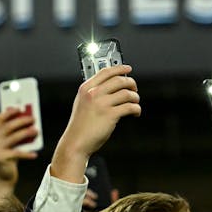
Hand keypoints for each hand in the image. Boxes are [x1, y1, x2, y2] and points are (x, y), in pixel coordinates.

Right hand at [0, 108, 39, 184]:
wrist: (3, 180)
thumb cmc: (10, 160)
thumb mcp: (11, 145)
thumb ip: (15, 134)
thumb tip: (29, 122)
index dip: (10, 112)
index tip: (20, 107)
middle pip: (8, 126)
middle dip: (22, 121)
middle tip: (33, 119)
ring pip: (14, 137)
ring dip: (27, 133)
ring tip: (37, 131)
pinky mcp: (2, 159)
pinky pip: (18, 153)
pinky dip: (27, 154)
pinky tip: (35, 154)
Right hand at [51, 65, 140, 182]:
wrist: (75, 143)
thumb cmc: (79, 127)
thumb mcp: (81, 104)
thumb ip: (93, 93)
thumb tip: (112, 87)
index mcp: (86, 88)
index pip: (105, 72)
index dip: (119, 68)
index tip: (127, 69)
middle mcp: (93, 93)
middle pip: (119, 80)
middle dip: (130, 83)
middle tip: (134, 89)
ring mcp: (102, 104)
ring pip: (127, 93)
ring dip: (135, 97)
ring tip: (135, 102)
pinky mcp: (110, 115)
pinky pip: (130, 107)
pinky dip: (136, 109)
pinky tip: (135, 112)